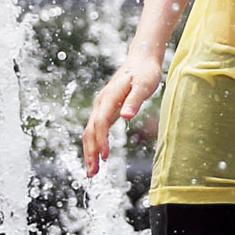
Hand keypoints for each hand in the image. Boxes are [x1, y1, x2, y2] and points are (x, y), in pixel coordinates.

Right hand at [83, 50, 162, 176]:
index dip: (101, 141)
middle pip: (89, 131)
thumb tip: (126, 117)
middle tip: (92, 174)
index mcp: (108, 98)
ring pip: (90, 132)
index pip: (100, 123)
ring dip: (89, 151)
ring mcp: (101, 107)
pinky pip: (95, 130)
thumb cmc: (145, 72)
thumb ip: (135, 101)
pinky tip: (98, 156)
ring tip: (93, 171)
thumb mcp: (144, 85)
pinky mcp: (105, 110)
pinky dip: (94, 144)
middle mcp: (101, 104)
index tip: (106, 157)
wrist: (141, 60)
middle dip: (89, 153)